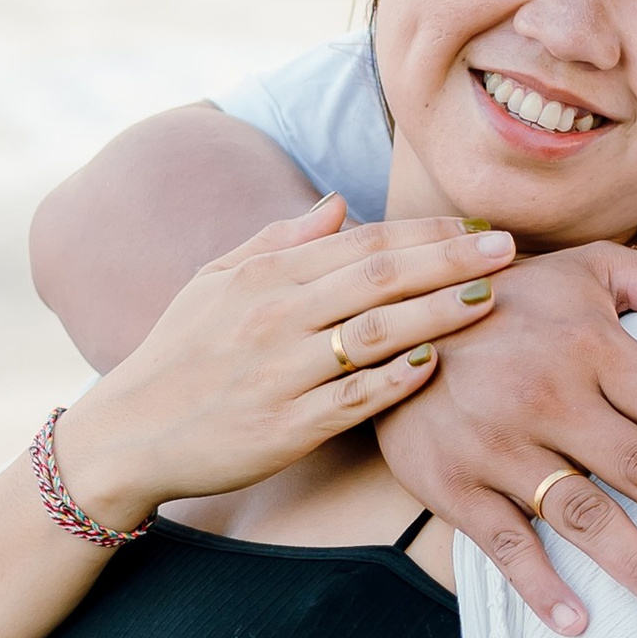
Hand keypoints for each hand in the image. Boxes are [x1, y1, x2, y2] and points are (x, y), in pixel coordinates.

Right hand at [55, 198, 515, 527]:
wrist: (127, 433)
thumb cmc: (179, 354)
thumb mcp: (215, 282)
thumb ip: (280, 241)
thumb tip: (341, 204)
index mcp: (264, 276)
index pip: (363, 242)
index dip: (427, 233)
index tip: (479, 228)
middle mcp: (274, 317)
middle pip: (379, 277)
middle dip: (450, 260)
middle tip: (509, 251)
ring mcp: (280, 374)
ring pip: (374, 333)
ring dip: (437, 314)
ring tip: (492, 300)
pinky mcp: (283, 429)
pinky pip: (351, 401)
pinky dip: (395, 381)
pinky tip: (437, 365)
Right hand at [377, 241, 636, 630]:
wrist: (389, 316)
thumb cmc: (509, 298)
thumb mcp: (590, 271)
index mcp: (591, 344)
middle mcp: (548, 394)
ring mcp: (497, 443)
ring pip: (583, 515)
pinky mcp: (451, 481)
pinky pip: (503, 543)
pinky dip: (539, 586)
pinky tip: (579, 623)